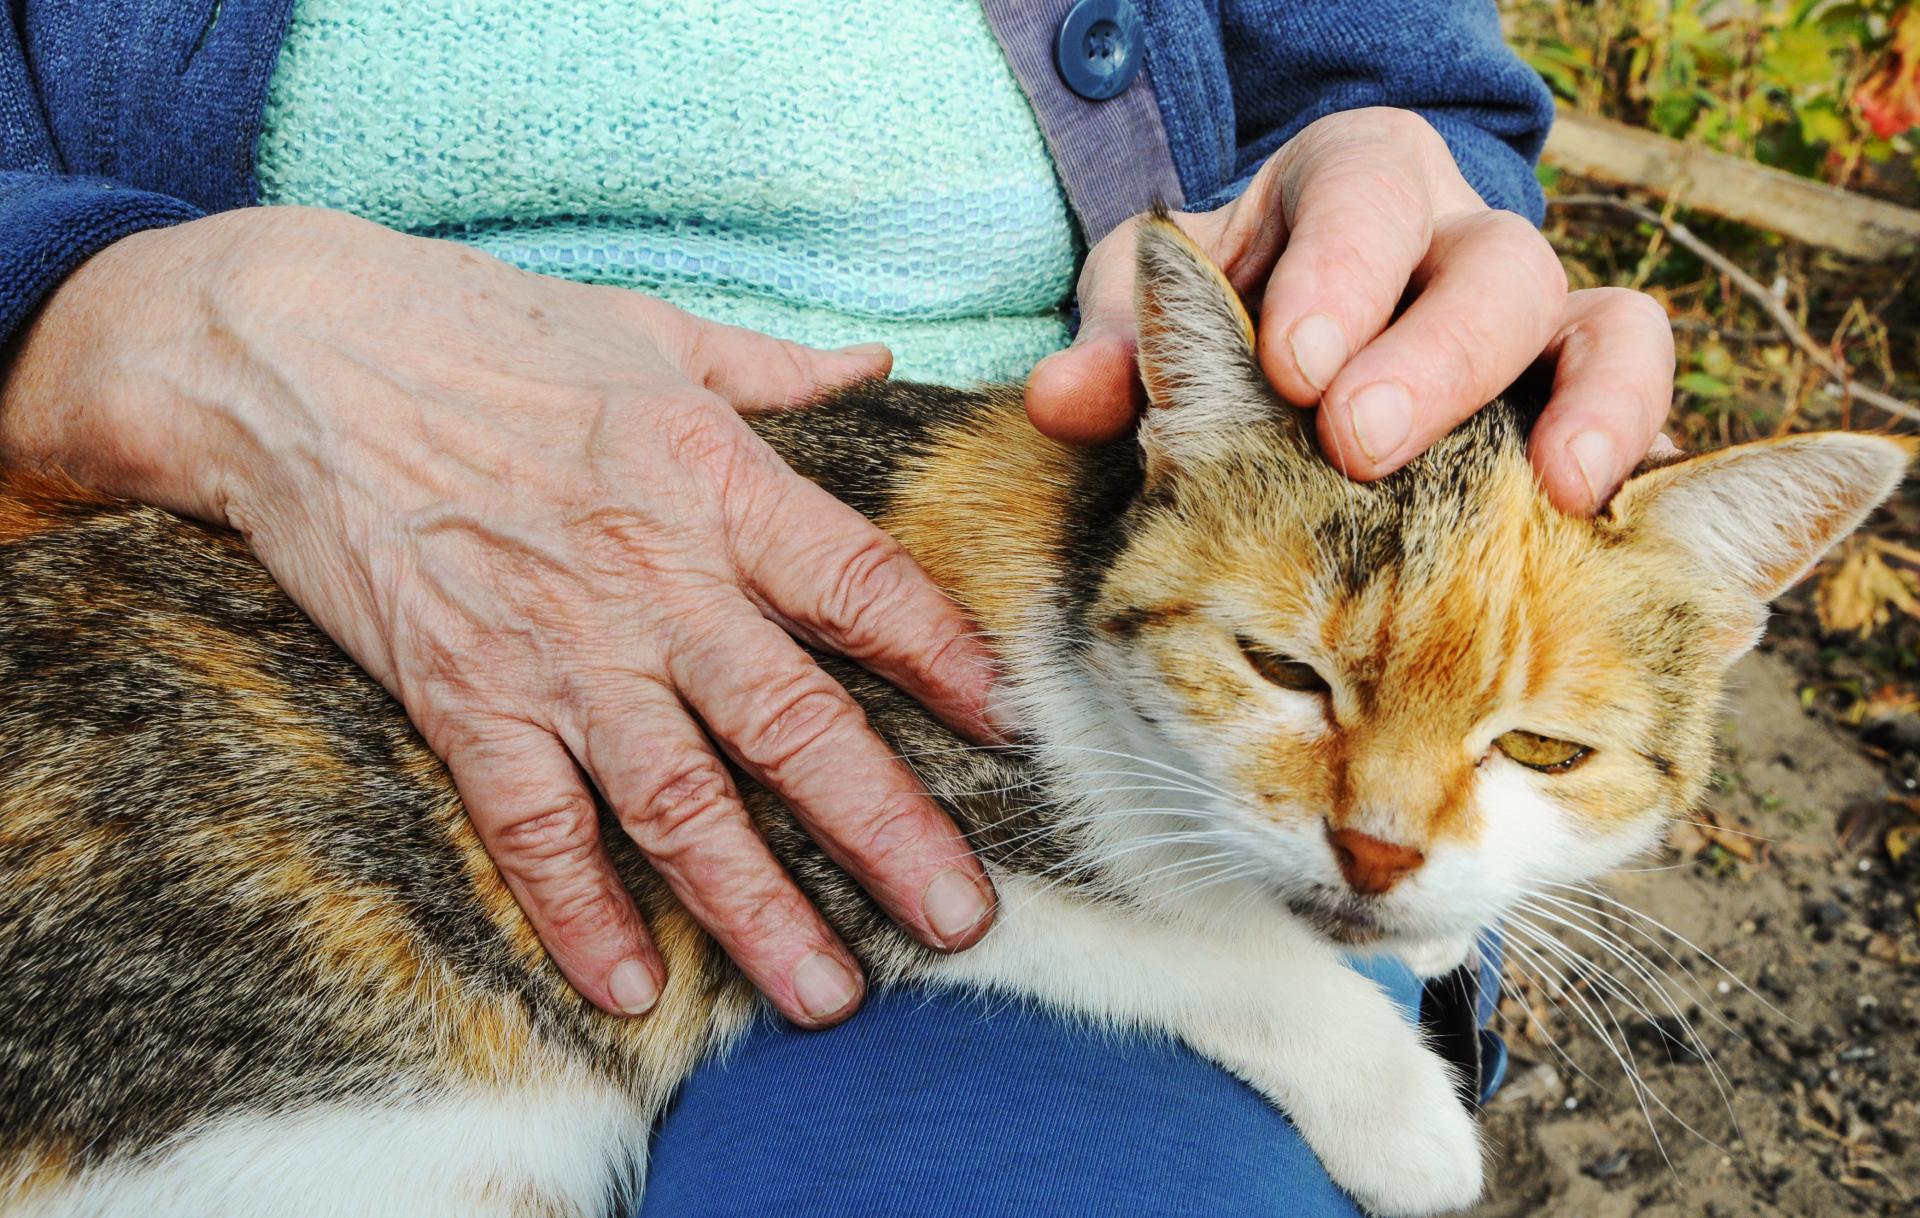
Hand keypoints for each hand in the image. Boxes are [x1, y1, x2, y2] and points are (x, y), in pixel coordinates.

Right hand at [0, 206, 999, 1025]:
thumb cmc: (486, 330)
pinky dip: (578, 909)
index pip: (862, 588)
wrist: (296, 353)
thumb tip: (873, 363)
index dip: (946, 663)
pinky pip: (532, 824)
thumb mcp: (652, 329)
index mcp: (716, 481)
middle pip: (794, 723)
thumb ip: (773, 368)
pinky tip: (631, 985)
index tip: (1008, 730)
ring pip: (678, 801)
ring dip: (757, 907)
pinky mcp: (460, 696)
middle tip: (960, 918)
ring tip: (829, 993)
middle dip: (885, 829)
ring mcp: (556, 649)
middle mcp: (653, 578)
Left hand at [1026, 107, 1675, 512]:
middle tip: (1363, 446)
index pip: (1364, 201)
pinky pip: (1638, 414)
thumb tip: (1064, 400)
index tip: (1295, 363)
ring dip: (1590, 408)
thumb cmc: (1222, 316)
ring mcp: (1539, 323)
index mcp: (1353, 187)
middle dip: (1435, 359)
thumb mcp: (1149, 315)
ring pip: (1608, 327)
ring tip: (1563, 493)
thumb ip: (1115, 354)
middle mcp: (1460, 239)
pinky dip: (1633, 463)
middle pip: (1494, 267)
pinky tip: (1609, 534)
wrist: (1305, 332)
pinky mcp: (1580, 398)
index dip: (1341, 278)